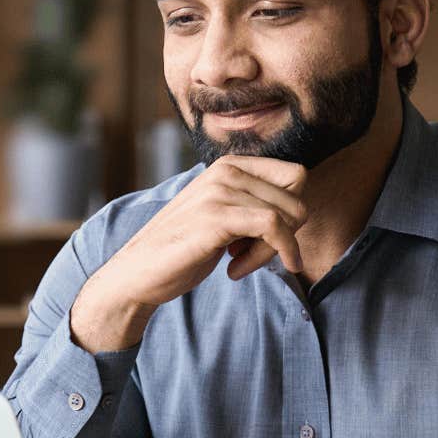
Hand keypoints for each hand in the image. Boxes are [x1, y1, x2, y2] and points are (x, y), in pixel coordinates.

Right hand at [69, 157, 307, 351]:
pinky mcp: (216, 217)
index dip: (291, 212)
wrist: (137, 272)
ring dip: (272, 251)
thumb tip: (300, 210)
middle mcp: (225, 170)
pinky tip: (236, 271)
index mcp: (229, 165)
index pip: (295, 176)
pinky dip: (271, 255)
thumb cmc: (182, 249)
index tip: (266, 239)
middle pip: (296, 198)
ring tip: (239, 264)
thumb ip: (252, 204)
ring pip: (288, 216)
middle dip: (286, 235)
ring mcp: (220, 191)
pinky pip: (274, 229)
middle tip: (252, 256)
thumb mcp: (222, 215)